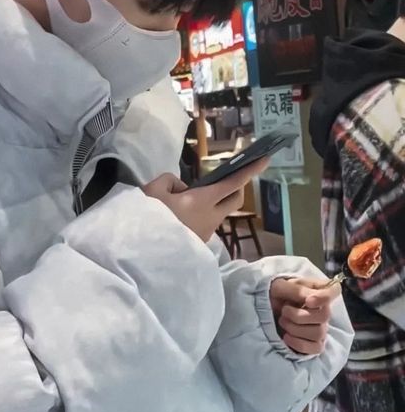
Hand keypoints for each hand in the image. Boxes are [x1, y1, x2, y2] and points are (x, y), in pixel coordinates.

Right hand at [142, 158, 269, 241]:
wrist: (144, 252)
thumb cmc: (150, 219)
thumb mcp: (153, 189)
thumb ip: (170, 181)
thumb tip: (182, 188)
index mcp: (202, 200)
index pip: (233, 183)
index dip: (250, 170)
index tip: (266, 159)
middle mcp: (210, 217)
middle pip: (235, 200)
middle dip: (237, 187)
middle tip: (228, 178)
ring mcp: (205, 232)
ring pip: (219, 212)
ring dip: (215, 203)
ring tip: (189, 199)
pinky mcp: (197, 243)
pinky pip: (206, 223)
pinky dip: (202, 214)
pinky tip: (182, 215)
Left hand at [270, 278, 341, 354]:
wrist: (264, 310)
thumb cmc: (273, 294)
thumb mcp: (280, 286)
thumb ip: (297, 290)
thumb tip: (312, 298)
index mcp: (316, 289)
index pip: (334, 290)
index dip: (325, 297)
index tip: (308, 301)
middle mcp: (322, 309)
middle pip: (324, 316)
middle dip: (299, 316)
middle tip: (284, 311)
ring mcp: (320, 327)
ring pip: (319, 333)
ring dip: (295, 329)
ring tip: (282, 321)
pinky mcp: (314, 343)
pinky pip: (316, 348)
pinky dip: (299, 343)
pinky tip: (286, 337)